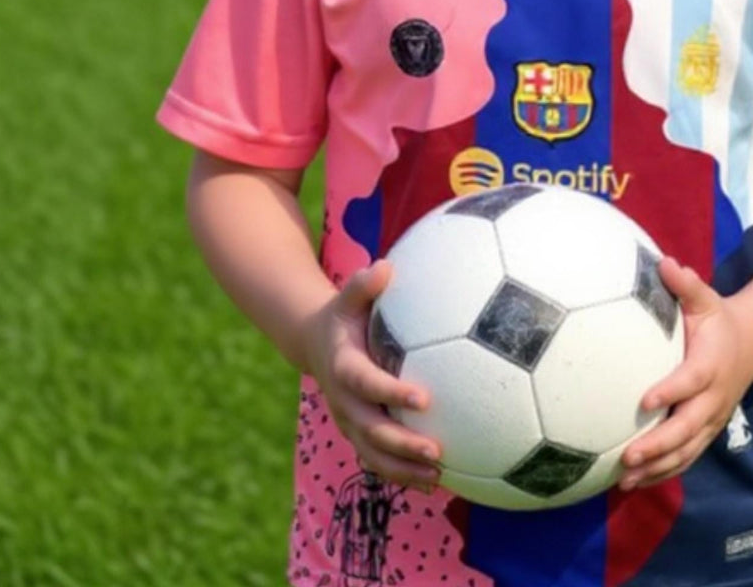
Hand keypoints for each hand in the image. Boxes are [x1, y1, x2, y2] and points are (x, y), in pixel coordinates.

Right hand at [301, 260, 441, 492]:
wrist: (313, 343)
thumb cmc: (342, 315)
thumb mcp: (347, 297)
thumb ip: (363, 284)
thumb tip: (386, 266)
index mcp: (343, 367)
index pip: (367, 384)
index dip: (392, 392)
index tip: (424, 398)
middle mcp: (344, 401)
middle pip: (372, 430)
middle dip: (402, 444)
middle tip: (436, 451)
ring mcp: (350, 422)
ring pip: (374, 454)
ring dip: (404, 469)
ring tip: (439, 477)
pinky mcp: (358, 433)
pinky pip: (378, 460)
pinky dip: (402, 475)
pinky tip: (434, 484)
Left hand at [619, 258, 752, 489]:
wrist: (751, 346)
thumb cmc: (716, 318)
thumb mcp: (706, 298)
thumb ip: (685, 284)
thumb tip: (664, 262)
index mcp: (711, 364)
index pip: (691, 381)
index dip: (671, 392)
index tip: (645, 400)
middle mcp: (713, 398)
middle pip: (687, 428)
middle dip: (659, 445)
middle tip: (628, 456)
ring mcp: (711, 419)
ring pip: (686, 451)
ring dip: (657, 468)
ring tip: (625, 479)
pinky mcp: (706, 432)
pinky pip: (685, 458)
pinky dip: (662, 473)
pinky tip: (632, 484)